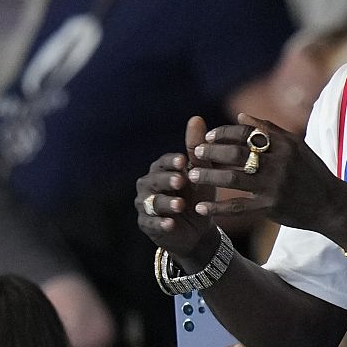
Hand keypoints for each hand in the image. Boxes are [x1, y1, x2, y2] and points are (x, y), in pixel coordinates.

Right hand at [136, 116, 219, 260]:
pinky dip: (160, 224)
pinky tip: (170, 224)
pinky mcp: (146, 225)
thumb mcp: (202, 174)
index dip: (172, 162)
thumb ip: (196, 149)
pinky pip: (151, 224)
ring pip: (152, 203)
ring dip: (165, 203)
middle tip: (181, 181)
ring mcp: (145, 206)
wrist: (197, 229)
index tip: (183, 161)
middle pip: (154, 181)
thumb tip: (196, 117)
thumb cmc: (198, 196)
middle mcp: (148, 185)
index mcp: (160, 170)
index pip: (163, 163)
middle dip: (167, 181)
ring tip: (180, 205)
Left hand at [186, 113, 342, 231]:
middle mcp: (279, 163)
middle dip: (212, 152)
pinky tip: (202, 208)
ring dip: (209, 177)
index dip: (224, 133)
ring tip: (192, 176)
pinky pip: (239, 207)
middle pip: (236, 154)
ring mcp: (274, 186)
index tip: (209, 137)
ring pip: (233, 179)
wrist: (331, 204)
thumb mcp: (296, 146)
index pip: (247, 133)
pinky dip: (218, 208)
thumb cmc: (312, 172)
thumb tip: (241, 116)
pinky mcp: (271, 207)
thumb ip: (269, 129)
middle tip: (195, 153)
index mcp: (284, 144)